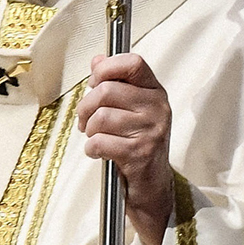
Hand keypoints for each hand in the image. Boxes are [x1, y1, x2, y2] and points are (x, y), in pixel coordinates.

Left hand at [76, 52, 173, 244]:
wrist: (152, 185)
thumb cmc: (137, 142)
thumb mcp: (130, 109)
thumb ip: (115, 82)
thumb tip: (97, 59)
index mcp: (155, 92)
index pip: (133, 62)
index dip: (107, 68)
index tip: (94, 82)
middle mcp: (158, 108)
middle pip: (106, 91)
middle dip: (86, 107)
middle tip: (85, 120)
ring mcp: (152, 130)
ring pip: (101, 117)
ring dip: (89, 131)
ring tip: (95, 137)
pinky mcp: (140, 153)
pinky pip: (100, 141)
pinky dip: (91, 149)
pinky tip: (98, 152)